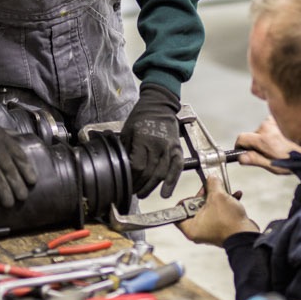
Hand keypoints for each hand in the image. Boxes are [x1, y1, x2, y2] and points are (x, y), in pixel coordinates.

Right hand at [0, 107, 36, 206]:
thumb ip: (9, 135)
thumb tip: (22, 140)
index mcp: (2, 138)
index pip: (18, 154)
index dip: (26, 169)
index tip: (32, 181)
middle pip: (8, 168)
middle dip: (16, 184)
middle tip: (22, 197)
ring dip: (3, 191)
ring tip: (9, 203)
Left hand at [121, 83, 182, 198]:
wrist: (159, 105)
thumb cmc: (141, 117)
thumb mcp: (127, 130)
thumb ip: (126, 150)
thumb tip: (121, 169)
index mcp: (144, 139)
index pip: (137, 166)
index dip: (131, 178)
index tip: (126, 183)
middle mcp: (159, 145)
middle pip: (149, 172)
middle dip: (139, 185)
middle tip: (132, 192)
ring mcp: (170, 148)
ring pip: (162, 174)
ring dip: (151, 187)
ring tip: (143, 194)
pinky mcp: (178, 149)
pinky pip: (176, 169)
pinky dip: (172, 182)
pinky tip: (166, 193)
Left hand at [176, 177, 258, 246]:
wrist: (246, 235)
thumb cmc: (229, 224)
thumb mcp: (218, 196)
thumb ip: (212, 184)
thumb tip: (212, 178)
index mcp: (190, 228)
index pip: (179, 212)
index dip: (186, 200)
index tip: (194, 194)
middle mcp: (198, 231)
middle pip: (195, 208)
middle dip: (206, 196)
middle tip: (210, 189)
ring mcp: (210, 231)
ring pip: (209, 209)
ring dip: (218, 199)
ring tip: (224, 192)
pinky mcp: (221, 229)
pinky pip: (219, 214)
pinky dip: (226, 205)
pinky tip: (234, 197)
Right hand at [235, 117, 300, 174]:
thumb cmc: (294, 160)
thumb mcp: (273, 165)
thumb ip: (255, 159)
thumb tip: (240, 157)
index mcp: (263, 139)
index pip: (241, 137)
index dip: (240, 145)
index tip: (243, 151)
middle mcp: (267, 126)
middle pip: (253, 134)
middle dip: (256, 143)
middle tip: (269, 152)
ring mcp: (275, 121)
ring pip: (263, 129)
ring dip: (267, 136)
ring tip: (280, 146)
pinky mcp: (282, 118)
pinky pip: (272, 124)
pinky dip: (275, 131)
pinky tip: (284, 139)